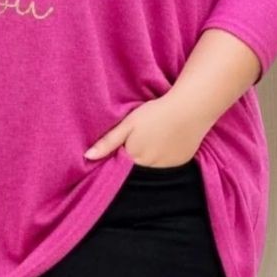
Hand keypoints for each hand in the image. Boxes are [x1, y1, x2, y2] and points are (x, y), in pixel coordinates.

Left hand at [83, 93, 203, 166]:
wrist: (189, 109)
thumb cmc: (155, 113)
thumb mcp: (128, 124)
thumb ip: (108, 142)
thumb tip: (88, 156)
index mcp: (134, 157)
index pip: (120, 163)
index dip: (119, 153)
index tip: (123, 140)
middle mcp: (150, 167)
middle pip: (136, 167)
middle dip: (135, 155)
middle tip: (141, 135)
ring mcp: (167, 167)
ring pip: (152, 166)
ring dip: (150, 156)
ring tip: (155, 137)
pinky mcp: (181, 162)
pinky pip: (168, 164)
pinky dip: (166, 156)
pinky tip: (167, 140)